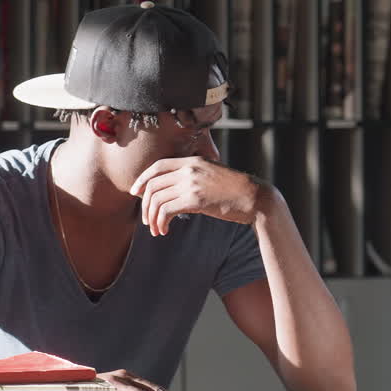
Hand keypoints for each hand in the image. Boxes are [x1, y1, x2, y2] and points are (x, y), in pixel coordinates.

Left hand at [129, 157, 266, 236]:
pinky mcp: (195, 200)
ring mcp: (191, 183)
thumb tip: (175, 190)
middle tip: (147, 220)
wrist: (254, 197)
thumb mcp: (212, 175)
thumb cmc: (234, 190)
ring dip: (151, 218)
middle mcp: (189, 169)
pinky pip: (166, 210)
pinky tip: (164, 231)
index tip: (135, 193)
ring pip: (156, 199)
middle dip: (144, 204)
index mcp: (192, 160)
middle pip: (153, 185)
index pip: (157, 166)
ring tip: (156, 229)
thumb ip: (193, 177)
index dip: (142, 179)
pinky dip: (160, 222)